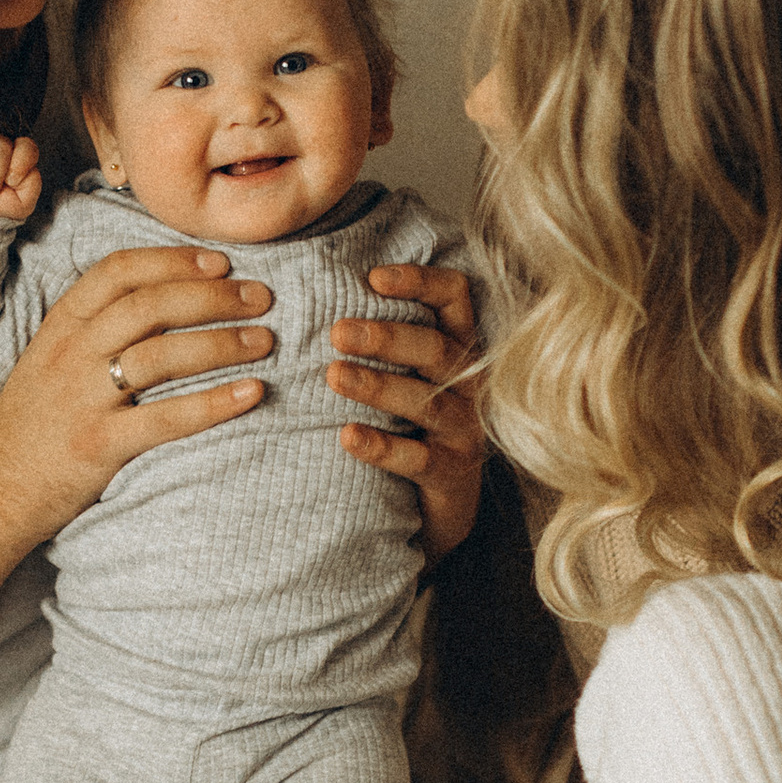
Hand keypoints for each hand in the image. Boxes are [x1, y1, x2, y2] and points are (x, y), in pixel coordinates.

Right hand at [0, 241, 276, 543]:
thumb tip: (164, 303)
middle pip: (151, 305)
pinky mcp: (98, 445)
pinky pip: (166, 419)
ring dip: (222, 343)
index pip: (120, 271)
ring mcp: (83, 398)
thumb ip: (94, 329)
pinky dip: (215, 404)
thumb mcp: (49, 360)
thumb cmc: (30, 425)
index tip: (220, 262)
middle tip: (260, 297)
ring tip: (265, 340)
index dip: (174, 260)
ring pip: (163, 355)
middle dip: (214, 296)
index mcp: (61, 325)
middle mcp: (71, 353)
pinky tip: (251, 394)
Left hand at [326, 260, 483, 561]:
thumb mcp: (406, 370)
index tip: (373, 277)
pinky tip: (346, 436)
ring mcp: (462, 431)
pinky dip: (382, 447)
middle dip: (386, 338)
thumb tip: (314, 292)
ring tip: (333, 376)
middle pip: (436, 349)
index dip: (420, 281)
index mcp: (457, 345)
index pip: (454, 297)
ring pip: (427, 402)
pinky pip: (418, 459)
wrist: (435, 505)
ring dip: (379, 386)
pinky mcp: (450, 475)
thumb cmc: (409, 421)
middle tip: (336, 332)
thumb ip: (379, 334)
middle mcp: (467, 383)